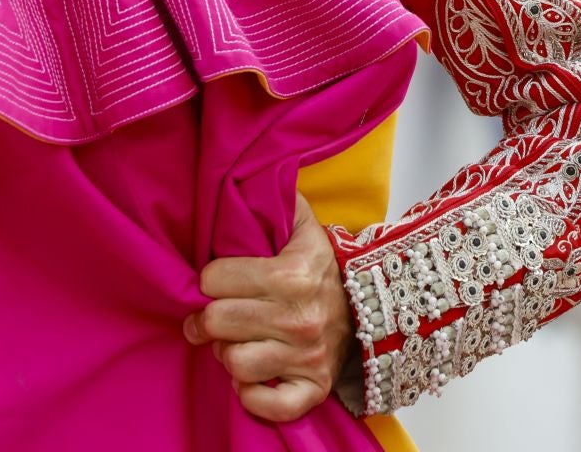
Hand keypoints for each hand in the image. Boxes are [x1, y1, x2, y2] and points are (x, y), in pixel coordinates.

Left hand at [184, 193, 353, 421]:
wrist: (375, 307)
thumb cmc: (323, 266)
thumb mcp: (304, 224)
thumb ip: (274, 198)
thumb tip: (247, 174)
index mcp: (290, 275)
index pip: (214, 279)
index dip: (209, 279)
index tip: (217, 280)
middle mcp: (299, 318)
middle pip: (216, 322)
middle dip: (206, 318)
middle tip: (210, 315)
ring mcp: (307, 357)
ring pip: (234, 363)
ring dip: (227, 354)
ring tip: (235, 341)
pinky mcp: (313, 389)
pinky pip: (269, 406)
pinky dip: (253, 397)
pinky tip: (251, 377)